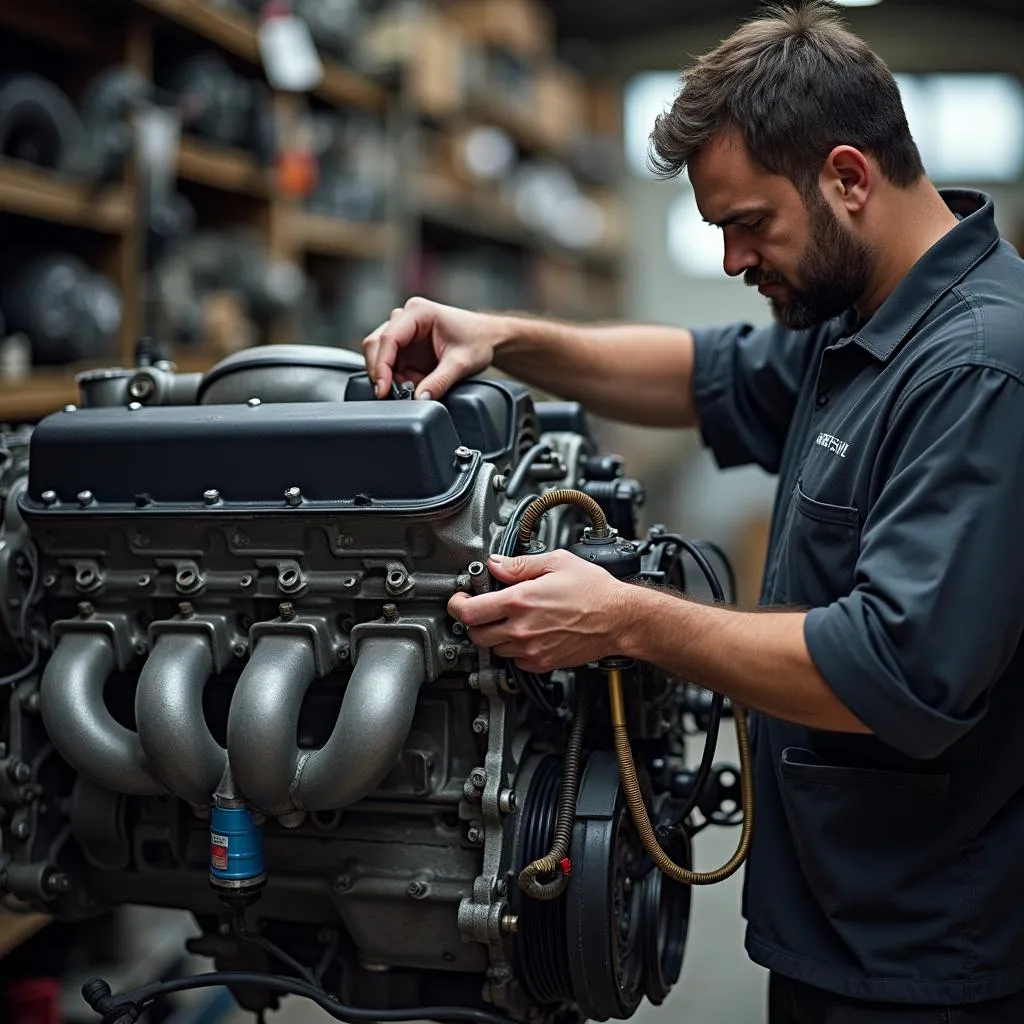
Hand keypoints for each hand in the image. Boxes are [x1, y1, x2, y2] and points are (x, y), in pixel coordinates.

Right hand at [361, 297, 505, 400]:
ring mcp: (404, 330)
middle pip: (376, 344)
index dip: (381, 366)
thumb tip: (420, 398)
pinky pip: (391, 362)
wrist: (488, 338)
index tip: (383, 389)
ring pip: (380, 353)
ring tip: (412, 386)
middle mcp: (406, 317)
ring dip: (390, 375)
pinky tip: (414, 381)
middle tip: (392, 394)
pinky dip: (397, 376)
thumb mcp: (461, 364)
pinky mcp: (405, 344)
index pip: (388, 338)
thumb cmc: (478, 340)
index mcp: (418, 312)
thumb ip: (439, 382)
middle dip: (381, 372)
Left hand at [448, 551, 632, 673]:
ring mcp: (531, 649)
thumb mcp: (556, 562)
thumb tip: (495, 564)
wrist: (619, 618)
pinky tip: (526, 634)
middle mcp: (522, 629)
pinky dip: (514, 650)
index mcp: (520, 600)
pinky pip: (515, 661)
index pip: (469, 612)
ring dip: (494, 635)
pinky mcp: (543, 663)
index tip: (460, 600)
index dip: (457, 605)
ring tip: (509, 620)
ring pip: (494, 649)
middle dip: (474, 621)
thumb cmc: (594, 590)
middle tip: (483, 609)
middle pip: (476, 634)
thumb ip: (519, 564)